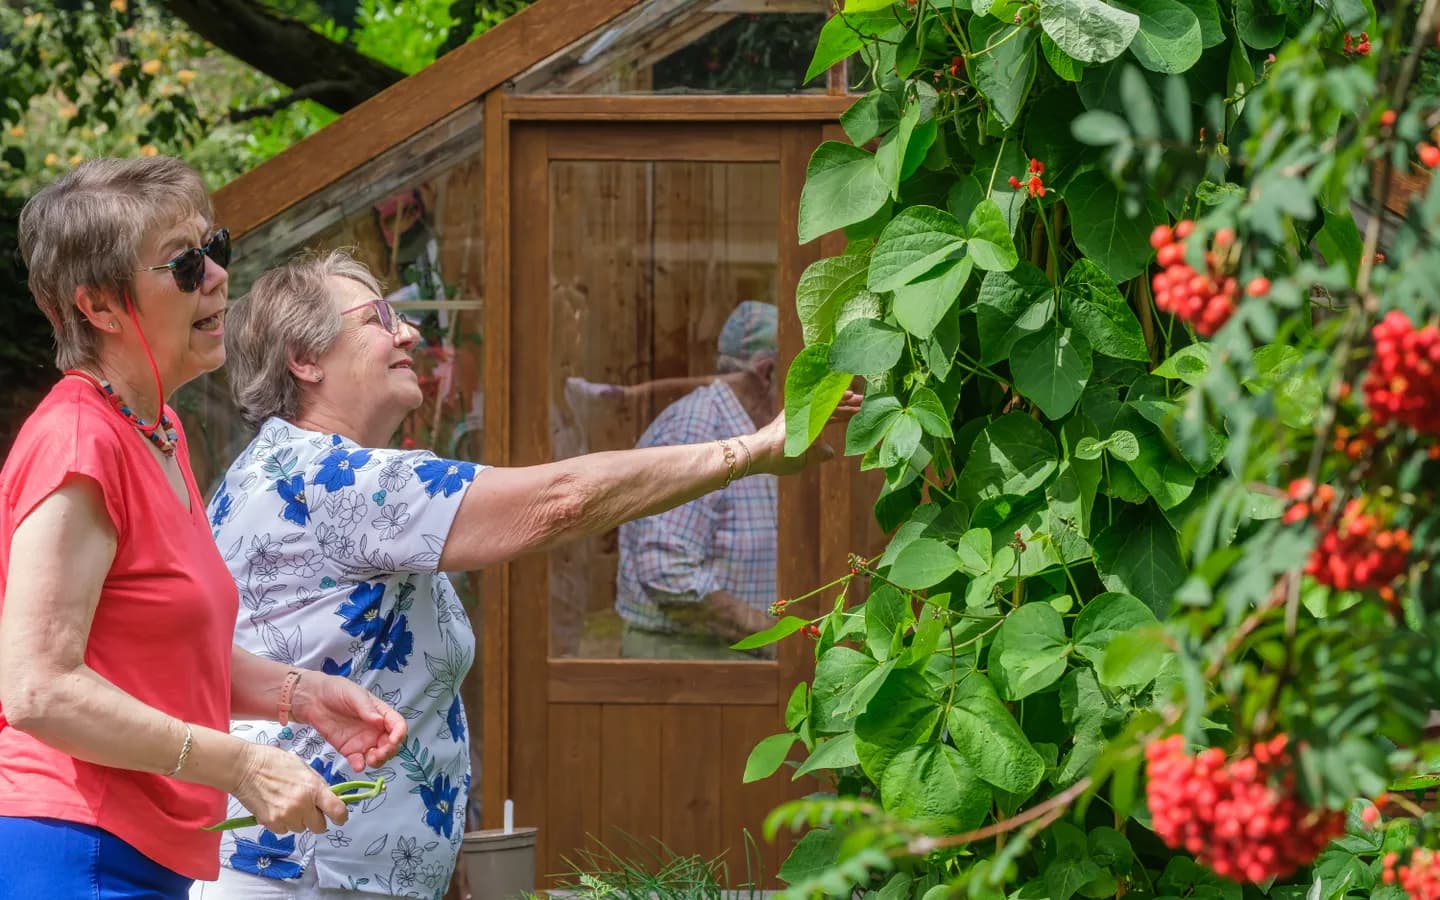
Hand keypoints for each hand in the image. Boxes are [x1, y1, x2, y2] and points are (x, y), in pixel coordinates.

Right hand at [231, 743, 348, 834]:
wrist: (245, 768)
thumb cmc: (274, 763)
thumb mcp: (303, 768)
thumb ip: (318, 785)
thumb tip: (328, 798)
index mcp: (314, 788)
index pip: (337, 810)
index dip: (341, 816)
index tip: (339, 817)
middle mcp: (302, 805)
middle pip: (319, 827)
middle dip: (316, 819)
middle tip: (307, 808)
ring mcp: (286, 816)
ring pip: (300, 829)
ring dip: (298, 820)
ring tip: (287, 803)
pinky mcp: (271, 823)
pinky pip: (284, 830)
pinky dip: (283, 823)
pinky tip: (276, 808)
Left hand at [293, 674, 406, 772]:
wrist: (312, 699)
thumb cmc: (336, 690)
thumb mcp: (353, 694)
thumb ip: (366, 708)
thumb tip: (380, 721)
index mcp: (381, 713)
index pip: (398, 725)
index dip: (399, 733)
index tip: (393, 740)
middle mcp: (376, 729)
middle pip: (391, 744)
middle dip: (389, 751)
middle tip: (379, 753)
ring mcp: (363, 741)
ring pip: (379, 756)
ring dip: (379, 761)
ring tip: (369, 759)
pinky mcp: (349, 750)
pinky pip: (358, 762)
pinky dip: (360, 766)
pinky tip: (357, 764)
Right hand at [748, 390, 863, 475]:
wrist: (761, 455)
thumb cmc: (777, 459)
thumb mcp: (804, 459)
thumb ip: (818, 454)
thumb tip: (832, 450)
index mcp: (807, 426)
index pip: (830, 417)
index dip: (844, 414)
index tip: (858, 411)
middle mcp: (806, 415)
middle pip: (831, 407)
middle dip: (848, 404)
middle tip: (863, 400)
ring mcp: (803, 412)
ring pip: (828, 403)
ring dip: (844, 400)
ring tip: (859, 398)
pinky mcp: (800, 411)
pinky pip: (821, 403)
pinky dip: (835, 399)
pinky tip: (847, 396)